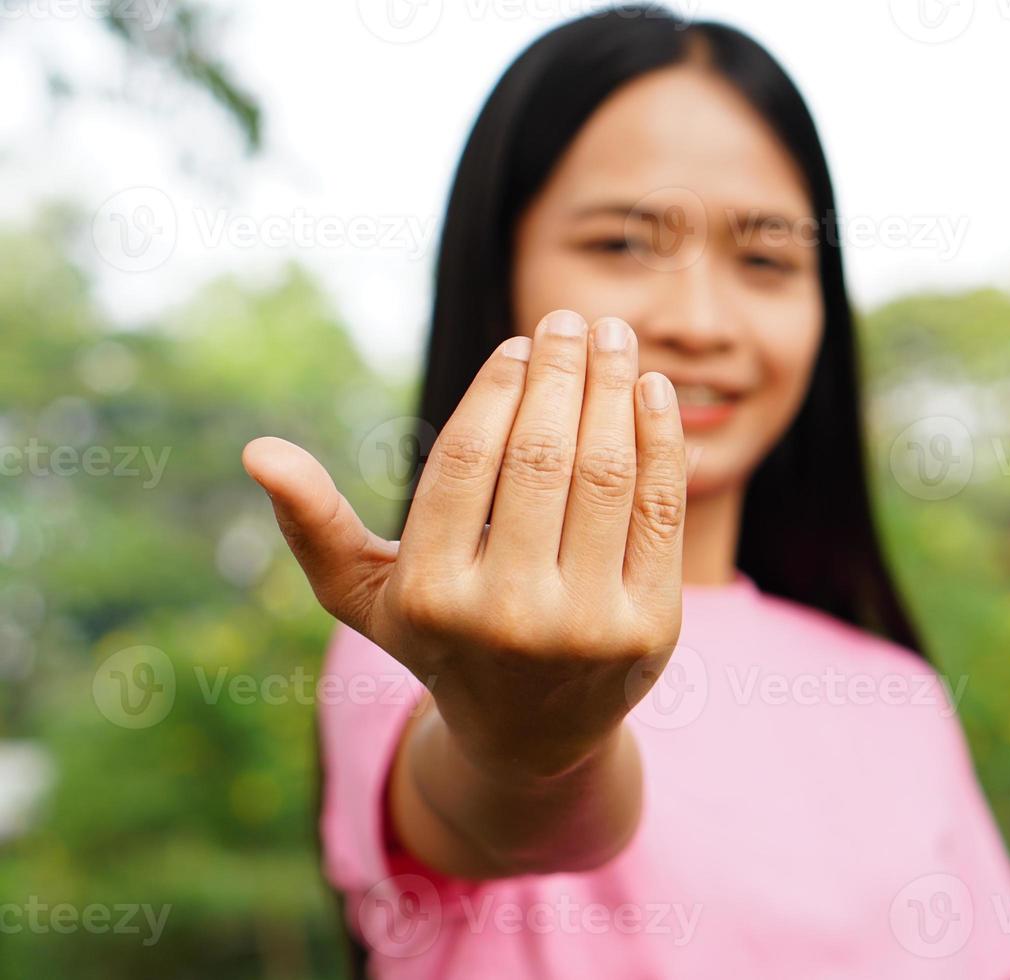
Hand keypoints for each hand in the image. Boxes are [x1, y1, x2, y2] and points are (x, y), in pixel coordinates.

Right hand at [242, 309, 685, 778]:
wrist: (533, 735)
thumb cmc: (443, 640)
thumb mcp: (368, 597)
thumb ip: (313, 527)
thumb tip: (258, 450)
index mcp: (431, 596)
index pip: (466, 461)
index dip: (497, 389)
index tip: (517, 345)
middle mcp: (508, 614)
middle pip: (540, 457)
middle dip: (559, 371)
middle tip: (568, 319)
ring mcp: (586, 624)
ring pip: (605, 474)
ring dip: (612, 388)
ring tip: (613, 336)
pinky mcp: (651, 626)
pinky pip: (660, 510)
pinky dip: (662, 439)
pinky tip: (650, 389)